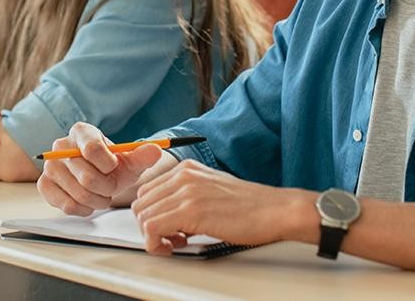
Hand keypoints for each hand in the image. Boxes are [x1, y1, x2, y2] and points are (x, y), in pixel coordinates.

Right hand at [38, 122, 163, 215]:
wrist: (99, 177)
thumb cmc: (113, 166)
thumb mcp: (131, 160)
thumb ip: (143, 155)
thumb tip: (156, 150)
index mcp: (81, 131)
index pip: (93, 149)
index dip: (108, 165)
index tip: (114, 167)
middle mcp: (61, 145)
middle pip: (87, 176)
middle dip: (106, 187)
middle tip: (111, 186)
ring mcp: (50, 166)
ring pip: (78, 193)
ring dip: (97, 200)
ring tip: (102, 194)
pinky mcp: (44, 185)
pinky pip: (66, 205)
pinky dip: (83, 208)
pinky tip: (89, 202)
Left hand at [131, 159, 315, 254]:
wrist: (274, 210)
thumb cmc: (250, 206)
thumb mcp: (212, 190)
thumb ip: (187, 195)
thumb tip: (167, 215)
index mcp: (187, 168)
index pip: (147, 190)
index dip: (152, 214)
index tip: (167, 227)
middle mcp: (184, 175)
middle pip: (141, 203)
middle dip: (149, 226)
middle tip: (171, 238)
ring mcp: (186, 191)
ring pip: (143, 217)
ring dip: (154, 237)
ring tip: (176, 242)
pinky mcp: (191, 211)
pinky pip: (152, 229)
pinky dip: (157, 244)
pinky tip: (175, 247)